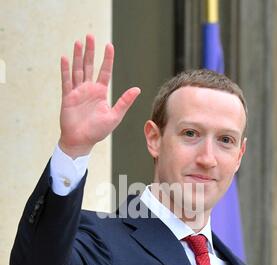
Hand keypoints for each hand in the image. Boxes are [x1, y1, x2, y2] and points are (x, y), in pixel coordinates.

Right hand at [59, 34, 140, 157]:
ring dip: (77, 56)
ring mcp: (77, 92)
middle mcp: (89, 89)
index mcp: (101, 92)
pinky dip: (66, 70)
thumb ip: (124, 102)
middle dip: (90, 51)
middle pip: (89, 66)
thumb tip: (137, 89)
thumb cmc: (98, 131)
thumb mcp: (114, 116)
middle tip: (90, 36)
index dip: (107, 59)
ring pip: (77, 70)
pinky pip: (66, 81)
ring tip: (78, 42)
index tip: (109, 45)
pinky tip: (65, 58)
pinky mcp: (67, 97)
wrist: (81, 141)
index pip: (105, 71)